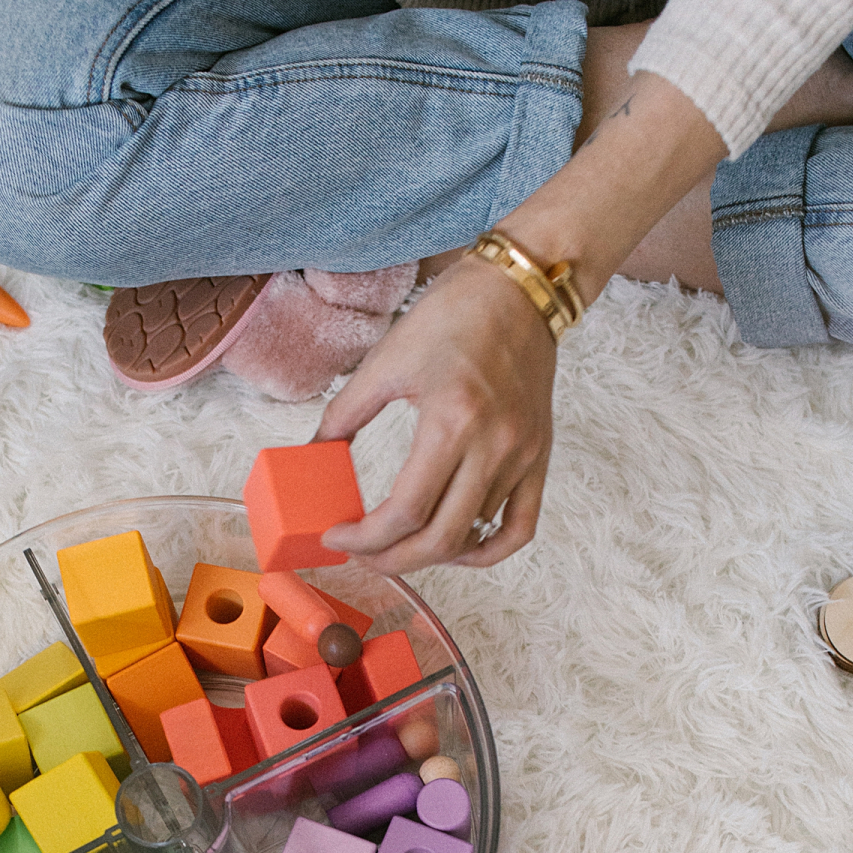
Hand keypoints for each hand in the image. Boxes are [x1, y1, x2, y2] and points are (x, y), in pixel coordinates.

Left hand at [314, 254, 555, 574]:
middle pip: (440, 538)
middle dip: (392, 560)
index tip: (337, 536)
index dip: (365, 537)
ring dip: (429, 553)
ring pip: (474, 537)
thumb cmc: (454, 315)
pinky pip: (518, 529)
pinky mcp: (538, 459)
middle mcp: (493, 446)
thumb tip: (313, 454)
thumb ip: (345, 413)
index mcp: (452, 420)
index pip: (406, 511)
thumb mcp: (387, 360)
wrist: (520, 291)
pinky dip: (485, 551)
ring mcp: (521, 456)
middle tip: (362, 553)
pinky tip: (455, 548)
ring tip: (397, 544)